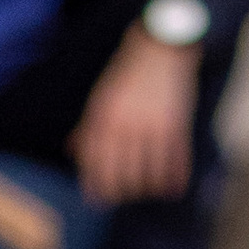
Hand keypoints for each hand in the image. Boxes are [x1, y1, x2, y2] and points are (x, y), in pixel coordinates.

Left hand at [72, 30, 196, 204]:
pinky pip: (175, 161)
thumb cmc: (127, 74)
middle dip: (120, 191)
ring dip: (147, 188)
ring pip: (149, 173)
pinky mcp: (176, 125)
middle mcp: (126, 125)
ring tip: (147, 191)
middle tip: (122, 197)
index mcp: (104, 117)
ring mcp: (152, 126)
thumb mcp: (101, 97)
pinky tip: (172, 189)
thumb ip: (88, 125)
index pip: (95, 161)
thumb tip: (72, 150)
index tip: (96, 200)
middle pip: (122, 173)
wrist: (161, 48)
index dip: (94, 184)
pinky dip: (175, 179)